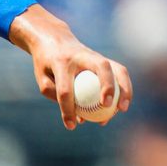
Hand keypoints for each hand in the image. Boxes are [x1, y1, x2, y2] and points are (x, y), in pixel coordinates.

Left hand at [9, 5, 131, 129]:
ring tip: (122, 109)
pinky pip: (119, 72)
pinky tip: (122, 105)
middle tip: (106, 106)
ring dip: (123, 88)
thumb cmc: (47, 63)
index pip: (65, 88)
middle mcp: (81, 55)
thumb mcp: (42, 77)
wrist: (54, 40)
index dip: (68, 109)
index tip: (71, 125)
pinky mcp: (104, 59)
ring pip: (116, 68)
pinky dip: (123, 88)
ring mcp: (95, 55)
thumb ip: (53, 93)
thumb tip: (77, 116)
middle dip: (106, 86)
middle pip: (100, 68)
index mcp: (61, 61)